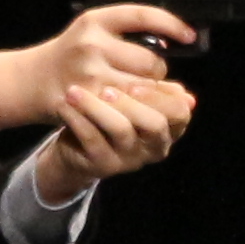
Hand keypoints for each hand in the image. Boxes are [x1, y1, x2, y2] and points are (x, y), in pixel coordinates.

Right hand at [0, 3, 193, 132]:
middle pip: (151, 61)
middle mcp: (91, 44)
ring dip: (150, 95)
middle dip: (157, 72)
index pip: (143, 16)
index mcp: (95, 21)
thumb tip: (178, 46)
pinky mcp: (87, 102)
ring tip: (140, 94)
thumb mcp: (95, 34)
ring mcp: (88, 75)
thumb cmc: (70, 56)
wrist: (32, 80)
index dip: (172, 25)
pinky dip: (138, 111)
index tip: (189, 35)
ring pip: (144, 89)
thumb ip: (129, 36)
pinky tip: (135, 110)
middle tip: (147, 76)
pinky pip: (128, 110)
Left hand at [30, 75, 192, 203]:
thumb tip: (172, 78)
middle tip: (107, 88)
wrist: (78, 150)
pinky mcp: (102, 165)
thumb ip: (151, 87)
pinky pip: (91, 139)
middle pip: (155, 124)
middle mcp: (154, 147)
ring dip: (97, 107)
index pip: (180, 113)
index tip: (137, 83)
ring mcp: (129, 159)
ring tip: (76, 91)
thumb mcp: (134, 100)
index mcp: (169, 129)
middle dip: (133, 103)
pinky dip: (77, 119)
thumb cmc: (112, 115)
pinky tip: (65, 104)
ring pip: (121, 130)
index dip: (161, 97)